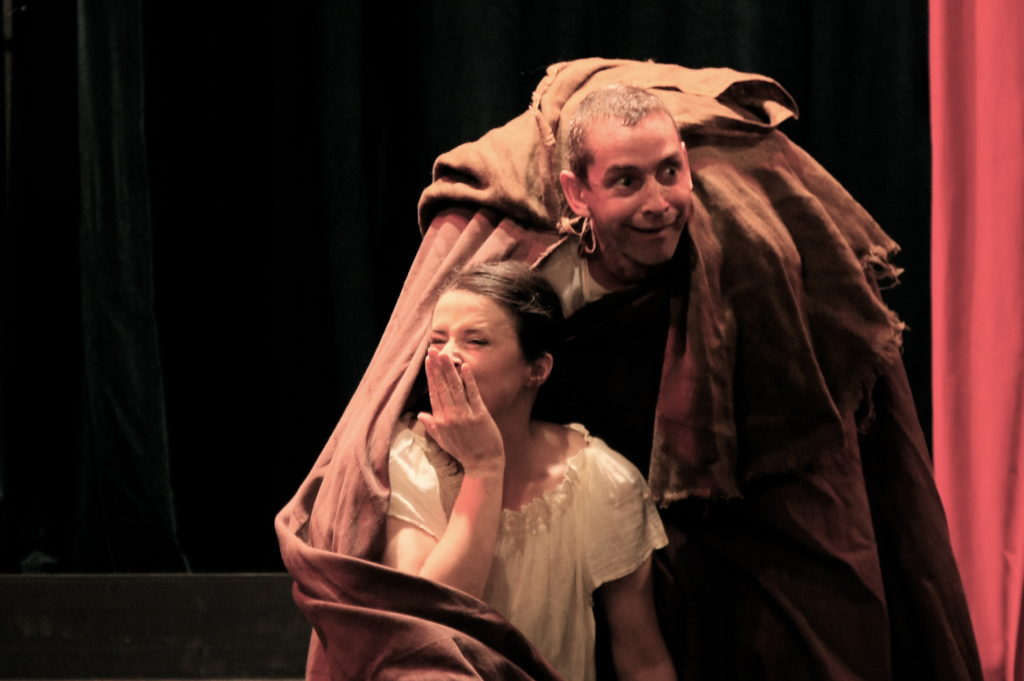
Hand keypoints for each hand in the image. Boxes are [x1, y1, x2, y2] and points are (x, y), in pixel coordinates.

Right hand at [417, 348, 504, 476]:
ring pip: (454, 388)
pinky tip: (464, 367)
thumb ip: (432, 426)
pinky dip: (468, 380)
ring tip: (444, 354)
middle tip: (432, 351)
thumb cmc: (464, 452)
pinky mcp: (479, 415)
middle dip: (436, 367)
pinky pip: (472, 394)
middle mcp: (450, 416)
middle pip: (441, 387)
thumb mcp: (443, 441)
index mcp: (440, 420)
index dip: (430, 376)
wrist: (483, 465)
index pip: (433, 393)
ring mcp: (464, 415)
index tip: (428, 361)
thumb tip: (420, 415)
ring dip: (449, 370)